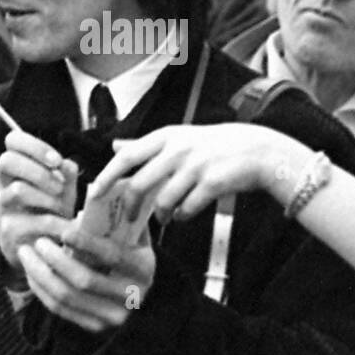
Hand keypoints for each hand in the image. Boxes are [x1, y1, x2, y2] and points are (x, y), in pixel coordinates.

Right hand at [0, 127, 78, 272]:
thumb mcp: (63, 190)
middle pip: (6, 160)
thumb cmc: (50, 211)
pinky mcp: (7, 231)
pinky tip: (67, 228)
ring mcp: (0, 207)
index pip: (13, 140)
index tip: (56, 160)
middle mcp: (1, 184)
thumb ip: (67, 175)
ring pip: (18, 190)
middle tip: (59, 186)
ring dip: (48, 197)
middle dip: (38, 171)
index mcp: (13, 167)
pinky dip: (56, 223)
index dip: (34, 146)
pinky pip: (33, 221)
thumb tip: (67, 165)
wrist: (41, 249)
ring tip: (63, 208)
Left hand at [18, 220, 155, 332]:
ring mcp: (113, 316)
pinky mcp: (95, 327)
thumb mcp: (133, 234)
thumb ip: (119, 217)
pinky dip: (42, 290)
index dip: (86, 243)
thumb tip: (92, 193)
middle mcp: (132, 297)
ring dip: (41, 274)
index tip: (63, 230)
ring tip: (26, 253)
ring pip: (67, 296)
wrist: (139, 291)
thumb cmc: (131, 251)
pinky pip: (61, 310)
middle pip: (84, 279)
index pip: (112, 256)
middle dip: (55, 259)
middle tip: (37, 241)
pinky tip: (31, 272)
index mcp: (144, 268)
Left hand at [90, 124, 311, 222]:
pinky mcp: (213, 183)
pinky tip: (186, 214)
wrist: (259, 151)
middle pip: (141, 183)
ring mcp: (196, 165)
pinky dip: (182, 216)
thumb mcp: (181, 137)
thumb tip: (115, 146)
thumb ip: (147, 145)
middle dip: (131, 206)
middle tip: (128, 219)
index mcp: (167, 135)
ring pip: (164, 201)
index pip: (128, 155)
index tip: (95, 191)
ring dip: (161, 214)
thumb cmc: (216, 145)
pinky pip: (187, 209)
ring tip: (165, 217)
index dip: (109, 174)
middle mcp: (179, 148)